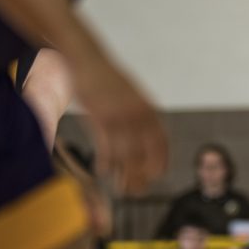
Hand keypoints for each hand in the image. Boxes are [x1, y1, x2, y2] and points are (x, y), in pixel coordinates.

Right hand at [71, 54, 166, 194]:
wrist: (86, 58)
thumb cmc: (108, 78)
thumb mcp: (131, 95)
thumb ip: (141, 113)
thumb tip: (148, 133)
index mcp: (149, 109)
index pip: (161, 142)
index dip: (161, 161)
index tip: (158, 175)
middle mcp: (138, 115)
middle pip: (145, 153)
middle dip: (142, 175)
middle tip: (139, 191)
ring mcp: (119, 116)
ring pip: (126, 154)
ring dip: (124, 175)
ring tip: (122, 189)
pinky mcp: (100, 117)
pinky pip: (106, 146)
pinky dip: (105, 162)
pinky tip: (103, 171)